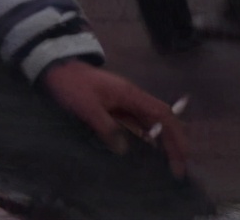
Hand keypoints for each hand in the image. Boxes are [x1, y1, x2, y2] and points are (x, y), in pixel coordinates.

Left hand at [42, 60, 187, 177]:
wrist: (58, 69)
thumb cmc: (73, 85)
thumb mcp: (87, 107)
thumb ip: (106, 127)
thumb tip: (124, 150)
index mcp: (130, 94)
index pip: (162, 114)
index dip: (175, 135)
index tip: (182, 158)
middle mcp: (131, 98)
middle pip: (161, 119)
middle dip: (173, 142)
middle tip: (177, 170)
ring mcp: (124, 102)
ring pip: (150, 122)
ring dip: (161, 142)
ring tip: (167, 166)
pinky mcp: (115, 108)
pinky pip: (136, 124)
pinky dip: (146, 138)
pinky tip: (145, 154)